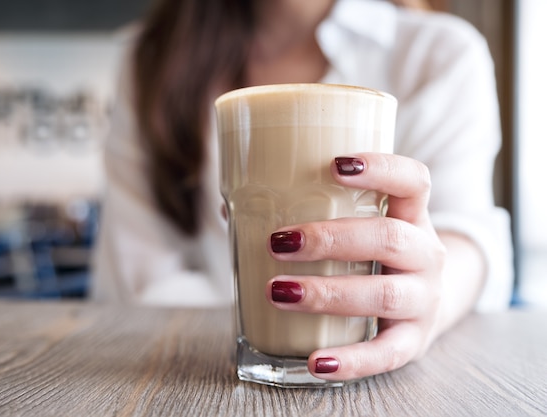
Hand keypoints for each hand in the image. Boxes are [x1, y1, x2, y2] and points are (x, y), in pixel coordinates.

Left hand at [265, 153, 446, 380]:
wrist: (422, 303)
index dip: (382, 169)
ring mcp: (424, 300)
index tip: (335, 165)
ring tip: (278, 290)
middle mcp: (426, 255)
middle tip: (278, 242)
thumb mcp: (358, 226)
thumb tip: (230, 210)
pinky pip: (386, 353)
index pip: (413, 181)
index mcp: (412, 216)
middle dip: (331, 239)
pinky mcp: (414, 341)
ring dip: (328, 293)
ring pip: (383, 295)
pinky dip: (351, 360)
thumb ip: (306, 211)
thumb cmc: (372, 255)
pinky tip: (315, 362)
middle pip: (390, 239)